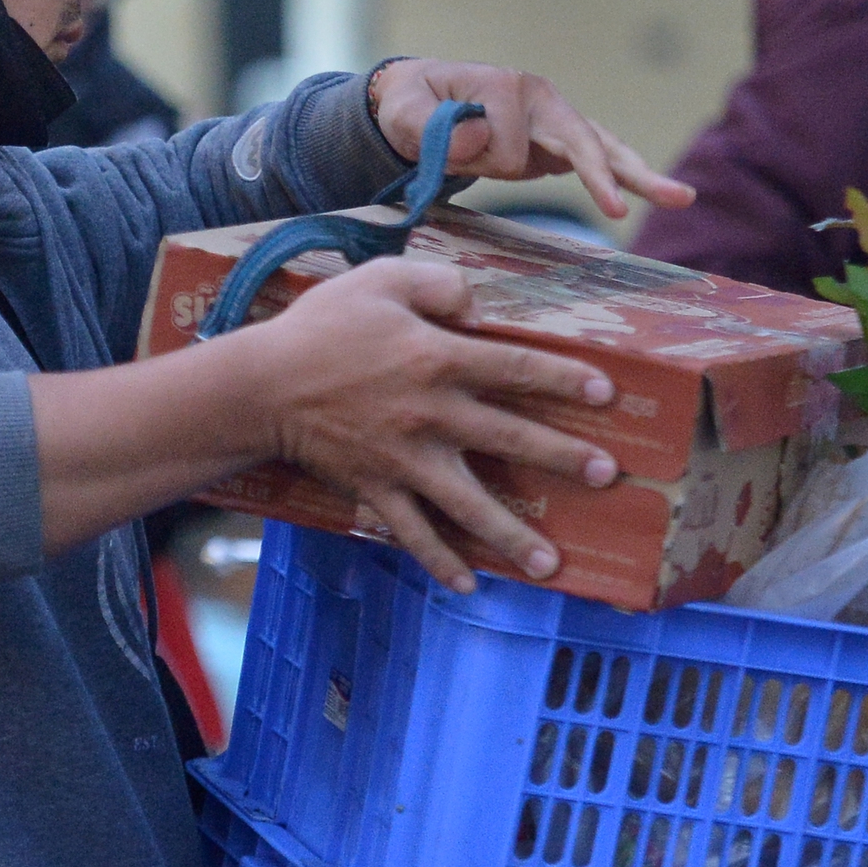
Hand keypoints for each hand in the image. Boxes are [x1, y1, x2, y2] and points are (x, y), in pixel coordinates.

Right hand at [248, 256, 619, 592]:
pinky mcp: (377, 490)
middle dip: (562, 458)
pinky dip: (440, 562)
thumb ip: (437, 284)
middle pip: (509, 438)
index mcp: (436, 358)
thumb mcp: (378, 280)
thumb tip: (478, 303)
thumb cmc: (322, 327)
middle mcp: (430, 414)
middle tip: (606, 476)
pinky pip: (414, 533)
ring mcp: (405, 460)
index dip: (563, 379)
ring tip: (551, 565)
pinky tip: (468, 586)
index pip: (514, 367)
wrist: (261, 386)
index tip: (606, 394)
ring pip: (469, 505)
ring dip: (512, 537)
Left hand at [371, 59, 693, 221]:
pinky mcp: (558, 143)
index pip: (512, 144)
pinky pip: (599, 161)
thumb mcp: (407, 115)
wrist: (419, 101)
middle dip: (604, 175)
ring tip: (682, 197)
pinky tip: (663, 196)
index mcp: (508, 87)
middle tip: (620, 211)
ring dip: (639, 177)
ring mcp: (555, 121)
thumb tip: (481, 141)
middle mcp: (541, 99)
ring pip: (605, 150)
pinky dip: (626, 180)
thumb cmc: (411, 108)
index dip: (484, 160)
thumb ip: (434, 128)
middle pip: (585, 138)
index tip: (458, 157)